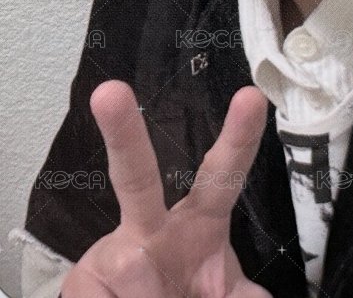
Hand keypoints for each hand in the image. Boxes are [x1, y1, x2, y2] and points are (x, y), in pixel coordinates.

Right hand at [60, 80, 272, 296]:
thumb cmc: (189, 296)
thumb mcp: (229, 297)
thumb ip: (247, 296)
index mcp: (201, 223)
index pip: (223, 175)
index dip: (239, 138)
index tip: (251, 96)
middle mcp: (154, 227)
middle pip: (136, 175)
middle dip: (122, 132)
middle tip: (110, 92)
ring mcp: (117, 251)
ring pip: (132, 268)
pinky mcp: (85, 277)